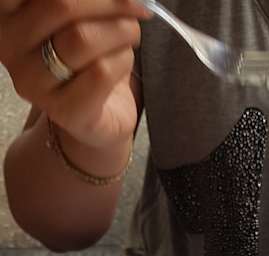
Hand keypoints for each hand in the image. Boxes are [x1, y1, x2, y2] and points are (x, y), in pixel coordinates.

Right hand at [0, 0, 149, 151]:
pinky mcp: (64, 110)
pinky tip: (123, 61)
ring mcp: (33, 82)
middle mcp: (10, 44)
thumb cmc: (89, 50)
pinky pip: (101, 72)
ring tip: (130, 33)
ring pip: (82, 38)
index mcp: (8, 11)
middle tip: (135, 8)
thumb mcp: (81, 11)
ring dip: (121, 30)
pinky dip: (123, 60)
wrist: (101, 110)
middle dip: (110, 3)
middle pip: (62, 4)